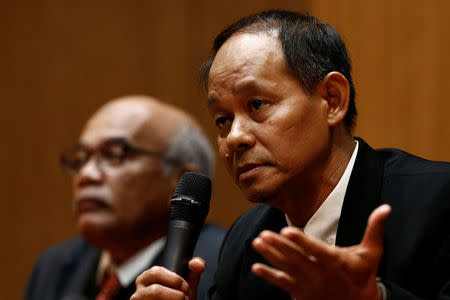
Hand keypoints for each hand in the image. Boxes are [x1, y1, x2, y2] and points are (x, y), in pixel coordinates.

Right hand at [131, 257, 204, 299]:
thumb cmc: (177, 299)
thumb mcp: (186, 285)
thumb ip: (193, 272)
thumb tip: (197, 263)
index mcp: (147, 278)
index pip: (156, 272)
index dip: (174, 279)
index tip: (185, 286)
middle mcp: (139, 291)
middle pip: (155, 291)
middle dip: (174, 295)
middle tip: (184, 298)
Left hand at [251, 204, 390, 299]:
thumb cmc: (364, 276)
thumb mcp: (372, 253)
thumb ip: (375, 229)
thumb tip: (385, 208)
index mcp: (336, 262)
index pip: (316, 250)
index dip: (301, 241)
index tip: (287, 230)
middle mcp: (320, 274)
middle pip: (296, 259)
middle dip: (279, 246)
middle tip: (264, 234)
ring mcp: (309, 285)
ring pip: (286, 269)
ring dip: (270, 256)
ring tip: (256, 243)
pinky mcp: (301, 293)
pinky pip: (282, 284)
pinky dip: (269, 276)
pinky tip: (256, 267)